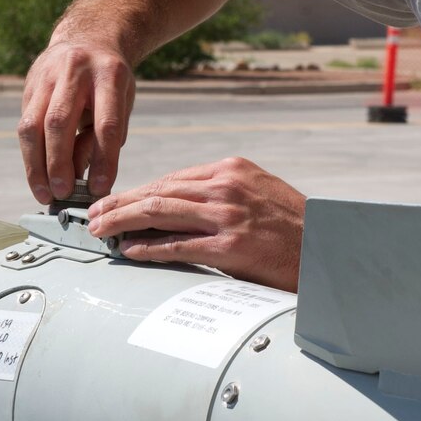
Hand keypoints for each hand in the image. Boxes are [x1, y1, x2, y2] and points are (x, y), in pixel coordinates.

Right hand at [18, 41, 135, 203]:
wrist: (88, 38)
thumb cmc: (110, 81)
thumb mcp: (121, 102)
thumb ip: (106, 136)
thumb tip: (85, 178)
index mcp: (109, 75)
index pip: (106, 123)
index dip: (103, 159)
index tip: (101, 189)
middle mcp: (74, 71)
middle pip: (60, 121)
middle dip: (59, 163)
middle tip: (63, 193)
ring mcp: (46, 76)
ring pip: (32, 124)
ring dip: (36, 165)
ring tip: (44, 193)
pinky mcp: (29, 86)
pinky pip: (25, 125)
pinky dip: (31, 155)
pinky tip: (38, 176)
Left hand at [86, 158, 305, 290]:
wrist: (328, 249)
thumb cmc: (294, 226)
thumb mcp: (259, 192)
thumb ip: (223, 192)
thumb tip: (179, 204)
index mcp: (231, 169)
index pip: (172, 178)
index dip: (136, 190)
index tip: (114, 200)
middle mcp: (226, 187)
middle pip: (158, 191)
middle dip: (119, 203)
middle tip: (92, 214)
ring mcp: (228, 216)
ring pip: (160, 212)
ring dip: (122, 221)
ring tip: (99, 230)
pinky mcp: (231, 247)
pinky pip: (177, 246)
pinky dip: (148, 248)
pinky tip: (128, 250)